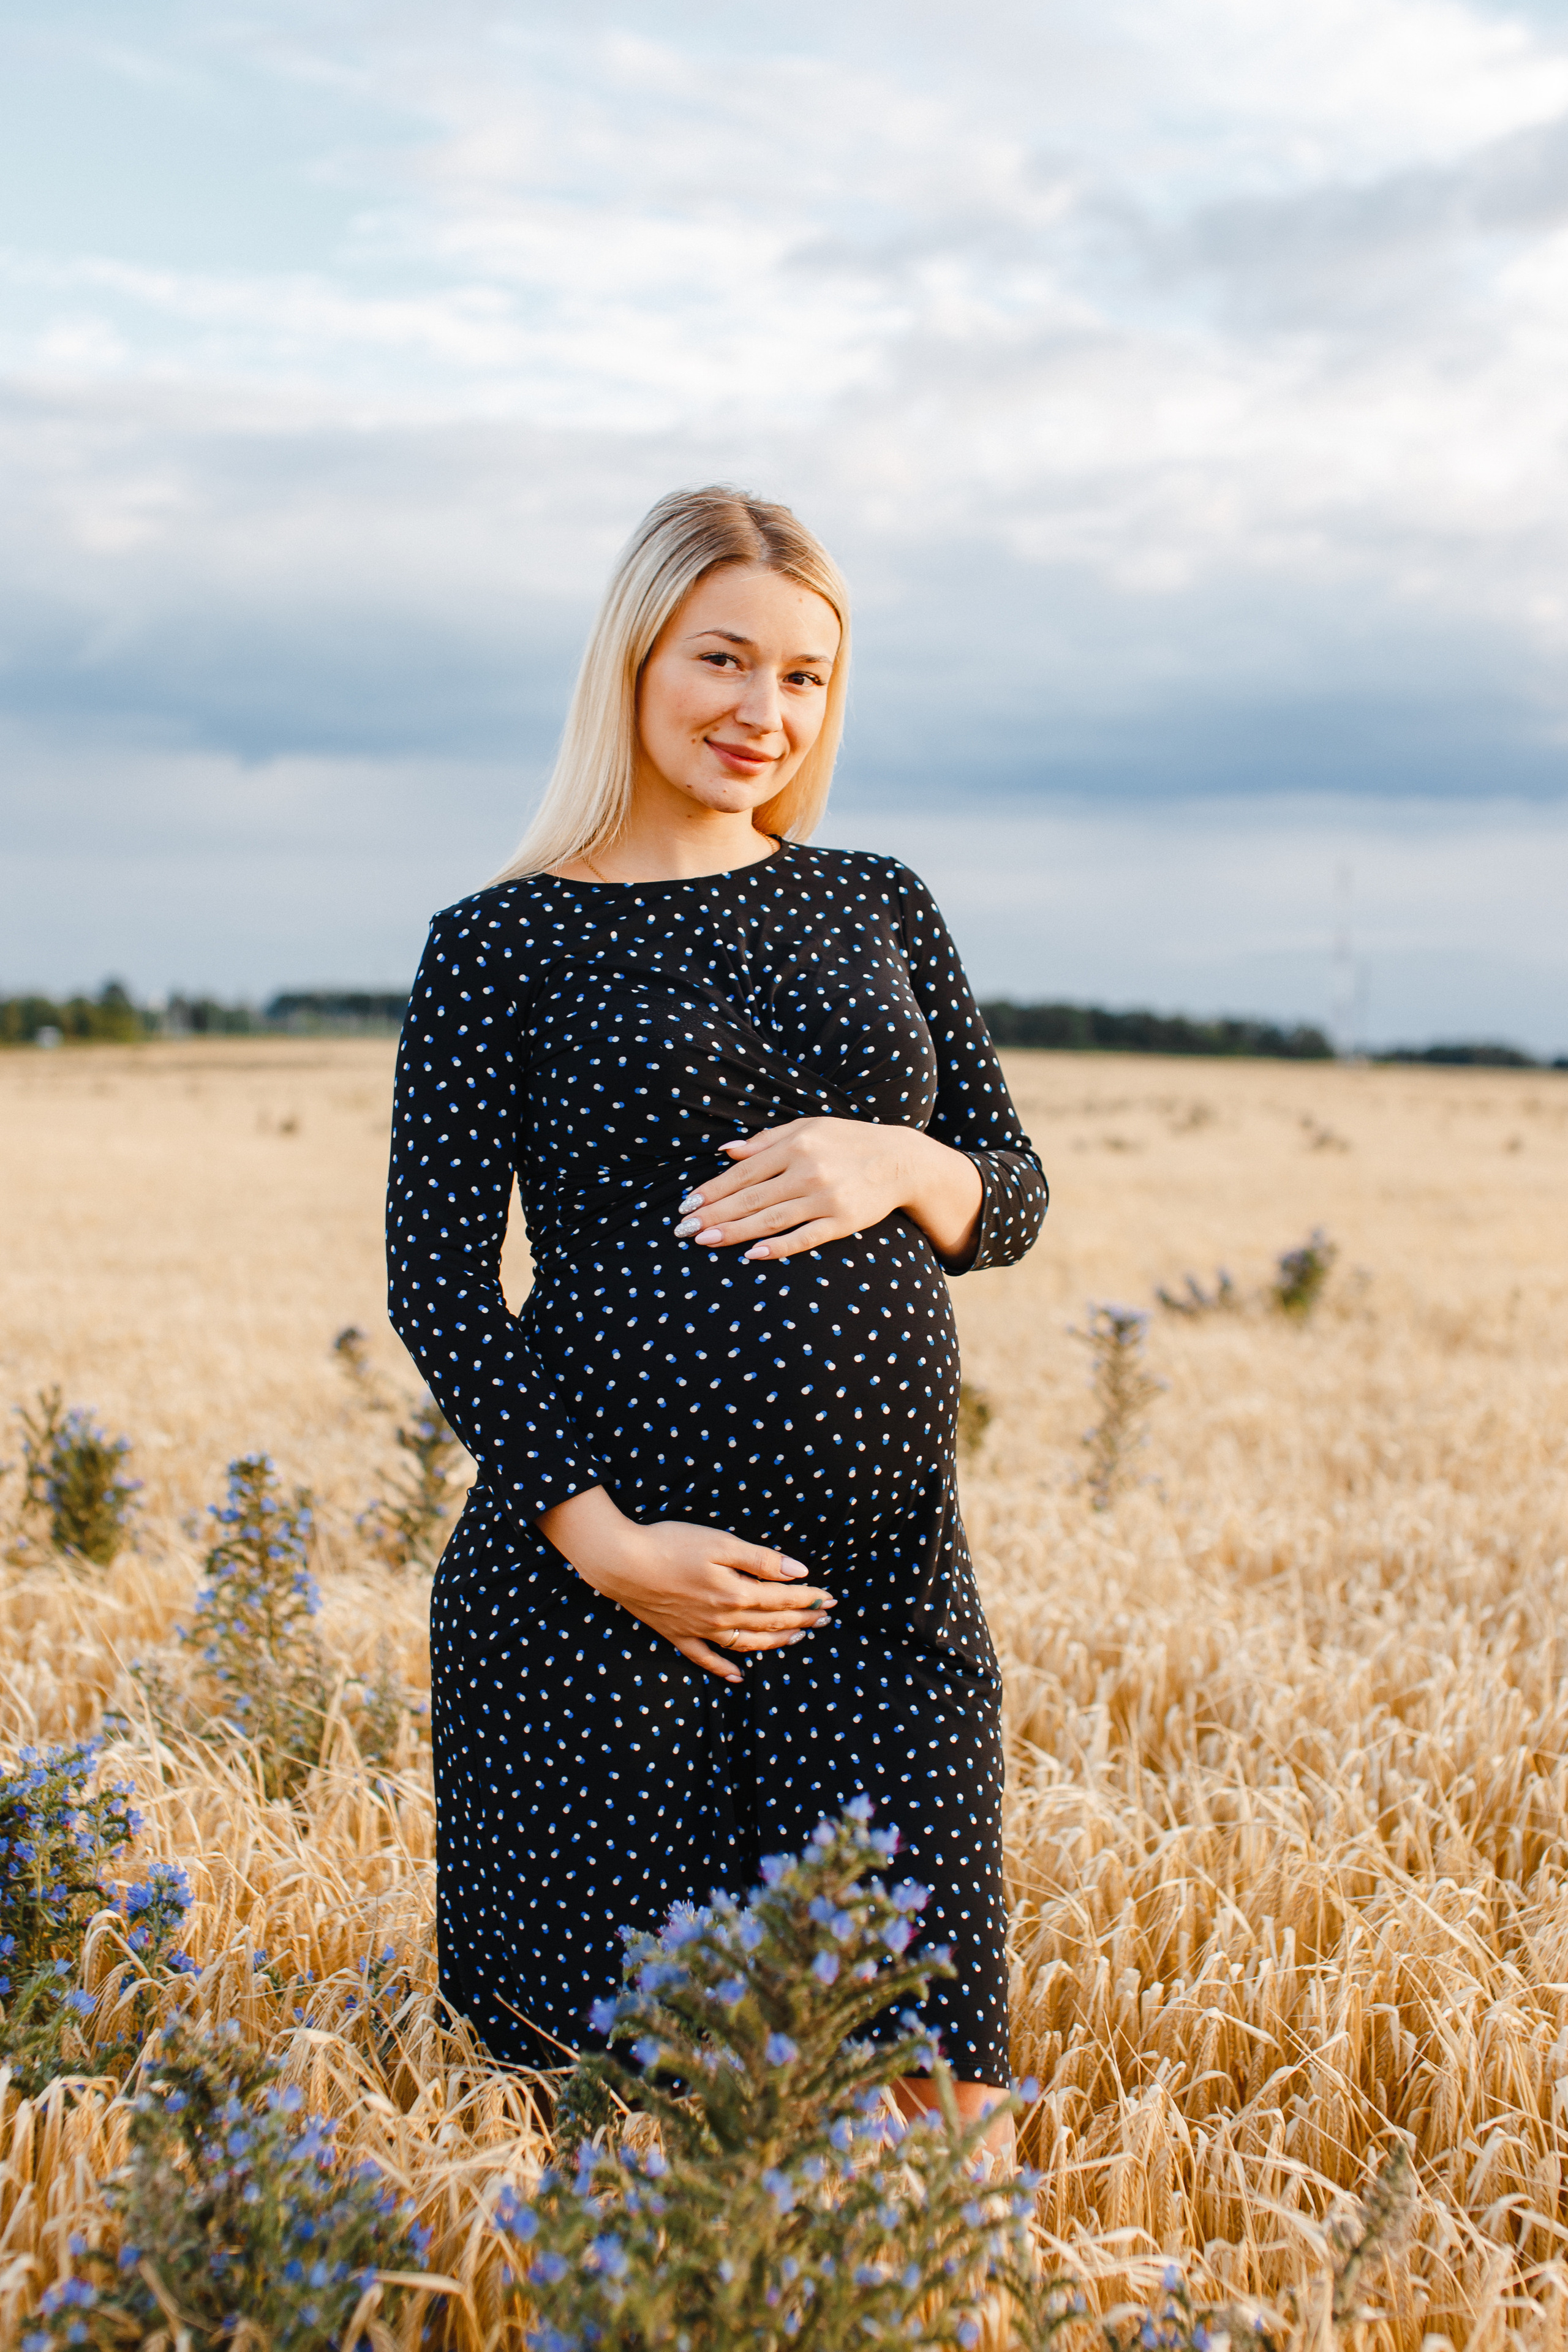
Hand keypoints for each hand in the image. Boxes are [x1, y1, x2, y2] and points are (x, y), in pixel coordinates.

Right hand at [537, 1485, 834, 1683]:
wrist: (620, 1562)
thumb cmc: (670, 1544)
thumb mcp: (719, 1542)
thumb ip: (760, 1559)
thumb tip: (798, 1572)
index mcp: (734, 1591)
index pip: (781, 1598)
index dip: (809, 1599)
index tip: (830, 1599)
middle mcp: (721, 1617)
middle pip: (769, 1622)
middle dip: (801, 1620)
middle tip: (825, 1620)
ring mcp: (699, 1629)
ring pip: (746, 1643)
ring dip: (775, 1642)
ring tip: (797, 1639)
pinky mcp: (678, 1635)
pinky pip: (706, 1658)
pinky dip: (724, 1668)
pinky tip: (739, 1676)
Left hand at [673, 1116, 982, 1262]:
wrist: (901, 1160)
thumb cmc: (848, 1141)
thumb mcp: (808, 1128)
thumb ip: (766, 1140)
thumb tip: (726, 1151)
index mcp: (795, 1145)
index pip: (743, 1172)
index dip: (712, 1190)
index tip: (687, 1205)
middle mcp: (807, 1170)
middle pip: (750, 1197)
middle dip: (713, 1214)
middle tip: (683, 1230)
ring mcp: (825, 1198)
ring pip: (770, 1219)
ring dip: (734, 1232)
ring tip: (705, 1241)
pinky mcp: (842, 1221)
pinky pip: (804, 1237)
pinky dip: (778, 1246)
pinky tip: (752, 1254)